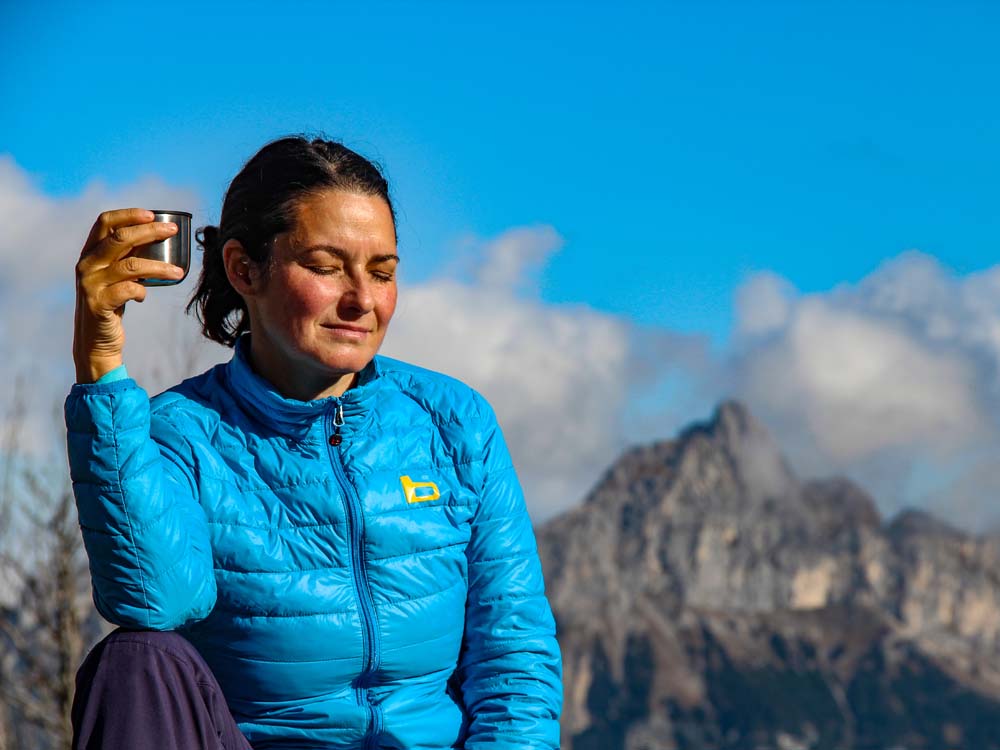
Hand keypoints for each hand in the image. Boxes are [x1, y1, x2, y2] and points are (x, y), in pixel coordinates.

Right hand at [73, 209, 184, 382]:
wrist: (96, 340)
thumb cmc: (112, 303)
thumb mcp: (116, 276)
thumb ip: (128, 257)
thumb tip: (159, 237)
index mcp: (90, 253)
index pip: (104, 222)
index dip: (128, 214)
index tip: (152, 214)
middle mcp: (86, 265)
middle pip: (120, 238)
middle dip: (149, 231)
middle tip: (172, 231)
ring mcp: (90, 284)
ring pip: (130, 265)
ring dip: (159, 267)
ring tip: (178, 272)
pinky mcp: (98, 304)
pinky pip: (128, 290)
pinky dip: (142, 291)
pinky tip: (144, 296)